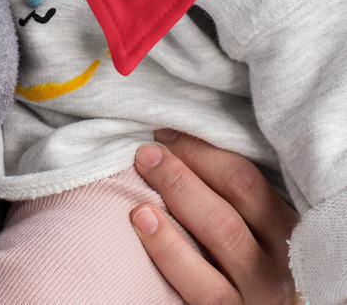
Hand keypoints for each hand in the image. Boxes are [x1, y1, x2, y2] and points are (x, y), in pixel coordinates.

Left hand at [130, 130, 302, 304]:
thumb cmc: (243, 259)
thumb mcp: (250, 227)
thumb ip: (226, 193)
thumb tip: (173, 143)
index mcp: (283, 227)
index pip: (246, 179)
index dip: (201, 152)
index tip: (166, 136)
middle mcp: (277, 261)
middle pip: (231, 203)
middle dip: (181, 174)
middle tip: (146, 154)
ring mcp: (257, 292)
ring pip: (221, 236)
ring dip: (177, 202)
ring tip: (142, 182)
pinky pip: (203, 286)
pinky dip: (168, 251)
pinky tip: (143, 225)